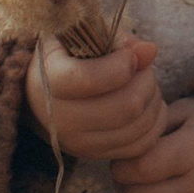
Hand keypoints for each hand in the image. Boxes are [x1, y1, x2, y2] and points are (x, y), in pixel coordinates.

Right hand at [28, 35, 167, 165]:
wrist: (39, 96)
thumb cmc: (65, 57)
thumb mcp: (80, 36)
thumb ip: (115, 39)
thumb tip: (149, 50)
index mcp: (49, 80)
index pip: (91, 78)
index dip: (122, 64)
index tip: (128, 54)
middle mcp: (60, 119)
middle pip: (125, 107)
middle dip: (146, 80)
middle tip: (144, 68)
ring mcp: (78, 143)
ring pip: (138, 127)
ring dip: (153, 100)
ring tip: (146, 83)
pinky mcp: (96, 156)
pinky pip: (140, 145)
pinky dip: (153, 122)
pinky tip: (147, 104)